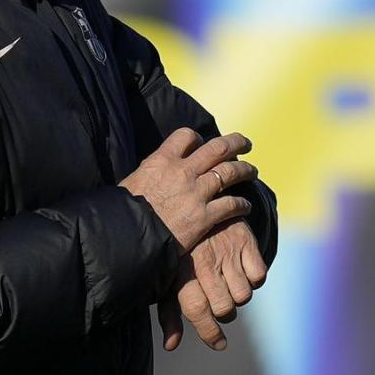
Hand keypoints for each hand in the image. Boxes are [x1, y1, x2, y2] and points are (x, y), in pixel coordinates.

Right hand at [120, 127, 256, 250]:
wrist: (126, 238)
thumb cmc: (122, 214)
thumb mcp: (130, 184)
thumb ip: (147, 175)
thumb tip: (148, 176)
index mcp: (161, 160)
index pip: (186, 136)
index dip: (197, 138)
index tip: (203, 143)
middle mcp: (182, 171)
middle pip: (217, 148)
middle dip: (235, 142)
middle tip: (245, 143)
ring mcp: (196, 193)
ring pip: (230, 172)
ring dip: (245, 170)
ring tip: (253, 171)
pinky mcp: (205, 216)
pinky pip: (232, 204)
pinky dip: (242, 204)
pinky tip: (246, 206)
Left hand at [158, 218, 268, 351]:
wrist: (200, 206)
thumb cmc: (182, 252)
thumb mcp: (170, 278)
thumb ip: (169, 313)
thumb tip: (171, 346)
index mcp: (182, 271)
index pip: (197, 310)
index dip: (209, 332)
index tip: (218, 344)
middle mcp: (205, 262)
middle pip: (224, 308)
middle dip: (224, 313)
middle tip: (220, 302)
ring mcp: (227, 251)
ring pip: (243, 295)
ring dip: (239, 296)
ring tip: (230, 284)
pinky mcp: (246, 242)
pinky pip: (259, 277)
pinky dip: (253, 279)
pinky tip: (242, 271)